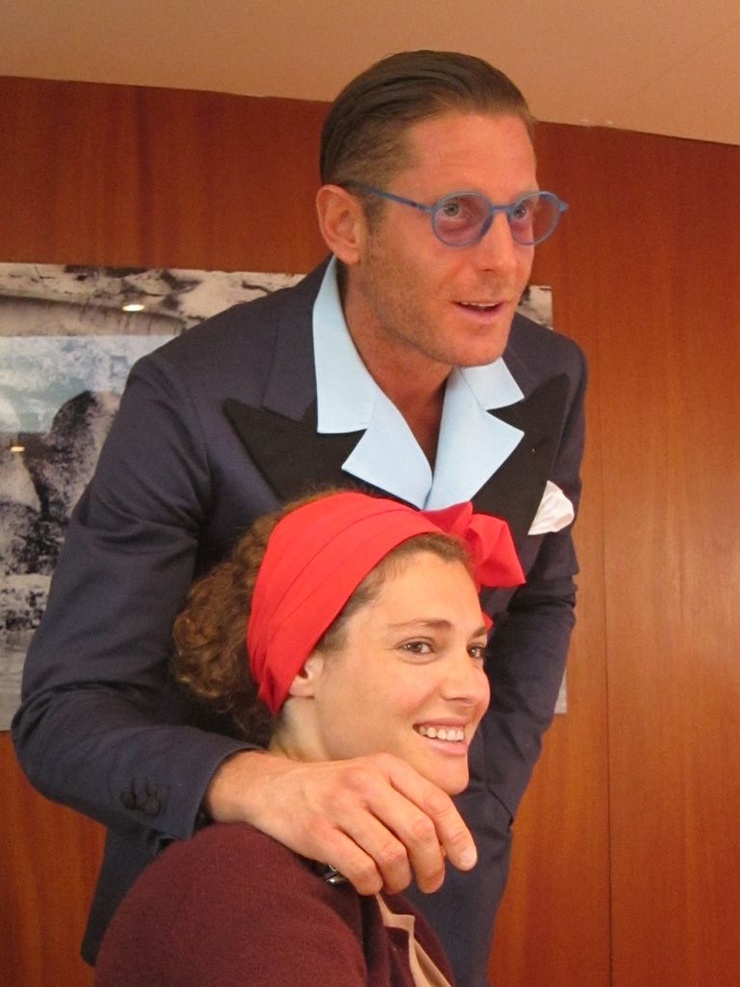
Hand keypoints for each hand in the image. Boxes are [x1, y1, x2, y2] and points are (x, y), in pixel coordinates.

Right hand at [204, 750, 476, 894]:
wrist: (273, 787)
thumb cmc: (334, 789)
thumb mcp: (372, 778)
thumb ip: (407, 799)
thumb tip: (449, 842)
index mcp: (386, 766)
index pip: (436, 802)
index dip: (457, 835)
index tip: (467, 862)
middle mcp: (366, 782)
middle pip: (419, 832)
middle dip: (433, 866)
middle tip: (431, 882)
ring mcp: (341, 806)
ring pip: (393, 856)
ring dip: (401, 879)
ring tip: (395, 881)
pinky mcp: (319, 833)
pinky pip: (362, 870)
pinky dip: (372, 885)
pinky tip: (368, 882)